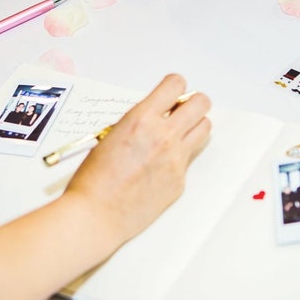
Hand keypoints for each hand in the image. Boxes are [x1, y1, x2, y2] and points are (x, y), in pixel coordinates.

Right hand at [64, 74, 211, 243]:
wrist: (97, 214)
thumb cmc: (94, 178)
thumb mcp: (111, 135)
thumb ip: (139, 122)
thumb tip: (155, 116)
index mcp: (142, 119)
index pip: (176, 85)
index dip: (175, 87)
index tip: (171, 94)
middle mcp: (164, 136)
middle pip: (201, 104)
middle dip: (193, 103)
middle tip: (181, 112)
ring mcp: (176, 159)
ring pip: (204, 129)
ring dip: (193, 126)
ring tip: (176, 136)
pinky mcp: (180, 181)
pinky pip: (189, 160)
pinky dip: (178, 158)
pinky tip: (159, 168)